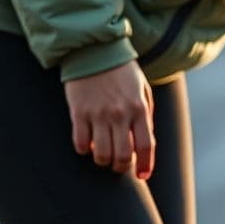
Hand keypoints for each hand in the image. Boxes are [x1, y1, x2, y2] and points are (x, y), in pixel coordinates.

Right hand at [64, 61, 154, 178]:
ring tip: (103, 157)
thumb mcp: (143, 90)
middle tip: (119, 166)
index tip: (142, 176)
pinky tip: (87, 146)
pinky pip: (80, 142)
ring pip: (102, 154)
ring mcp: (98, 113)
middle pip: (123, 156)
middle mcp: (120, 114)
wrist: (93, 48)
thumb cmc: (121, 71)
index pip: (146, 147)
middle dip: (122, 167)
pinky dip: (84, 150)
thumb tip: (144, 144)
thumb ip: (146, 116)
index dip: (145, 166)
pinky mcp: (78, 111)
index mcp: (139, 109)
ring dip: (103, 161)